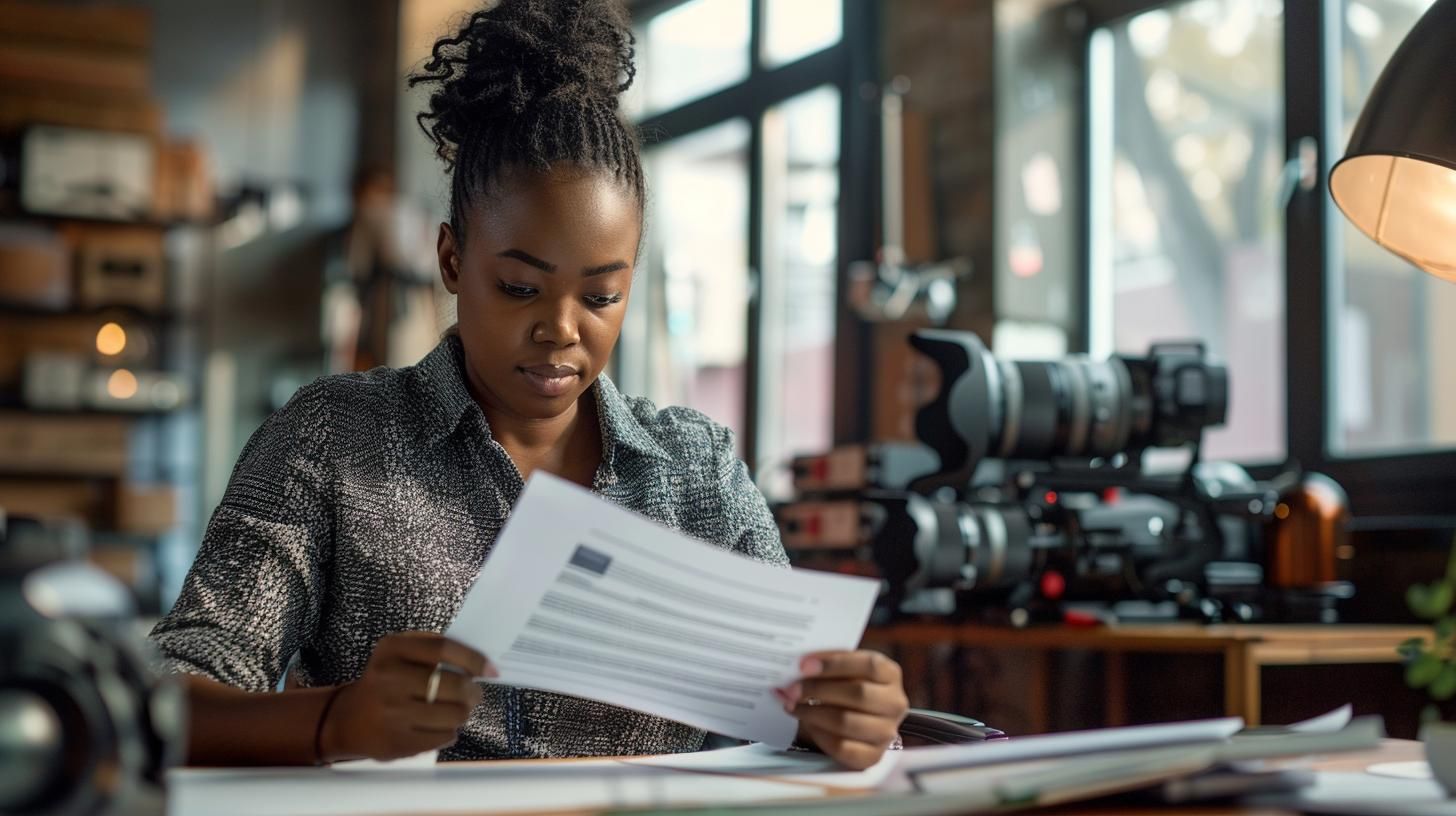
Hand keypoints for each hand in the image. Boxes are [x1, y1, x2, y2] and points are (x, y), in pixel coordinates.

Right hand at [319, 631, 495, 761]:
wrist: (345, 720)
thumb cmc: (384, 681)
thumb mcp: (399, 653)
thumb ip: (434, 649)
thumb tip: (480, 662)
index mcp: (392, 650)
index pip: (444, 649)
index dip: (473, 659)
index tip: (490, 670)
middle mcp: (389, 679)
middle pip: (454, 685)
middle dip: (473, 692)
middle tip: (473, 694)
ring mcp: (392, 714)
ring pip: (454, 715)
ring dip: (462, 713)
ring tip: (454, 710)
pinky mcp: (397, 743)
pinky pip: (443, 738)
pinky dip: (449, 732)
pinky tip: (437, 725)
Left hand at [773, 650, 908, 769]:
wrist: (855, 719)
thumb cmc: (846, 687)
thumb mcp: (845, 669)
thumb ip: (829, 664)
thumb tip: (800, 665)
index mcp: (890, 674)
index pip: (868, 665)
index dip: (835, 664)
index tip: (804, 665)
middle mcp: (894, 703)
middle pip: (858, 693)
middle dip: (818, 689)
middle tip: (791, 688)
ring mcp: (886, 732)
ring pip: (846, 721)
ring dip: (812, 712)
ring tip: (791, 705)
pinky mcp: (872, 756)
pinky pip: (842, 747)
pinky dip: (819, 735)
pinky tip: (807, 724)